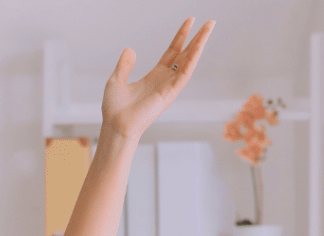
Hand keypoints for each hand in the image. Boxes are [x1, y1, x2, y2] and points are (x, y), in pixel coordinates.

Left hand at [101, 18, 215, 141]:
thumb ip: (124, 65)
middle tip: (209, 22)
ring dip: (200, 43)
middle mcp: (164, 80)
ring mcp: (169, 86)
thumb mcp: (116, 81)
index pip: (171, 52)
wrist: (115, 126)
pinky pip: (185, 73)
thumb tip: (130, 49)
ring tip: (209, 26)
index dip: (180, 37)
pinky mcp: (170, 93)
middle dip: (197, 38)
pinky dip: (193, 58)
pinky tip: (199, 45)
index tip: (189, 21)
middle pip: (185, 54)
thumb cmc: (114, 110)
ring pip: (189, 61)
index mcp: (154, 77)